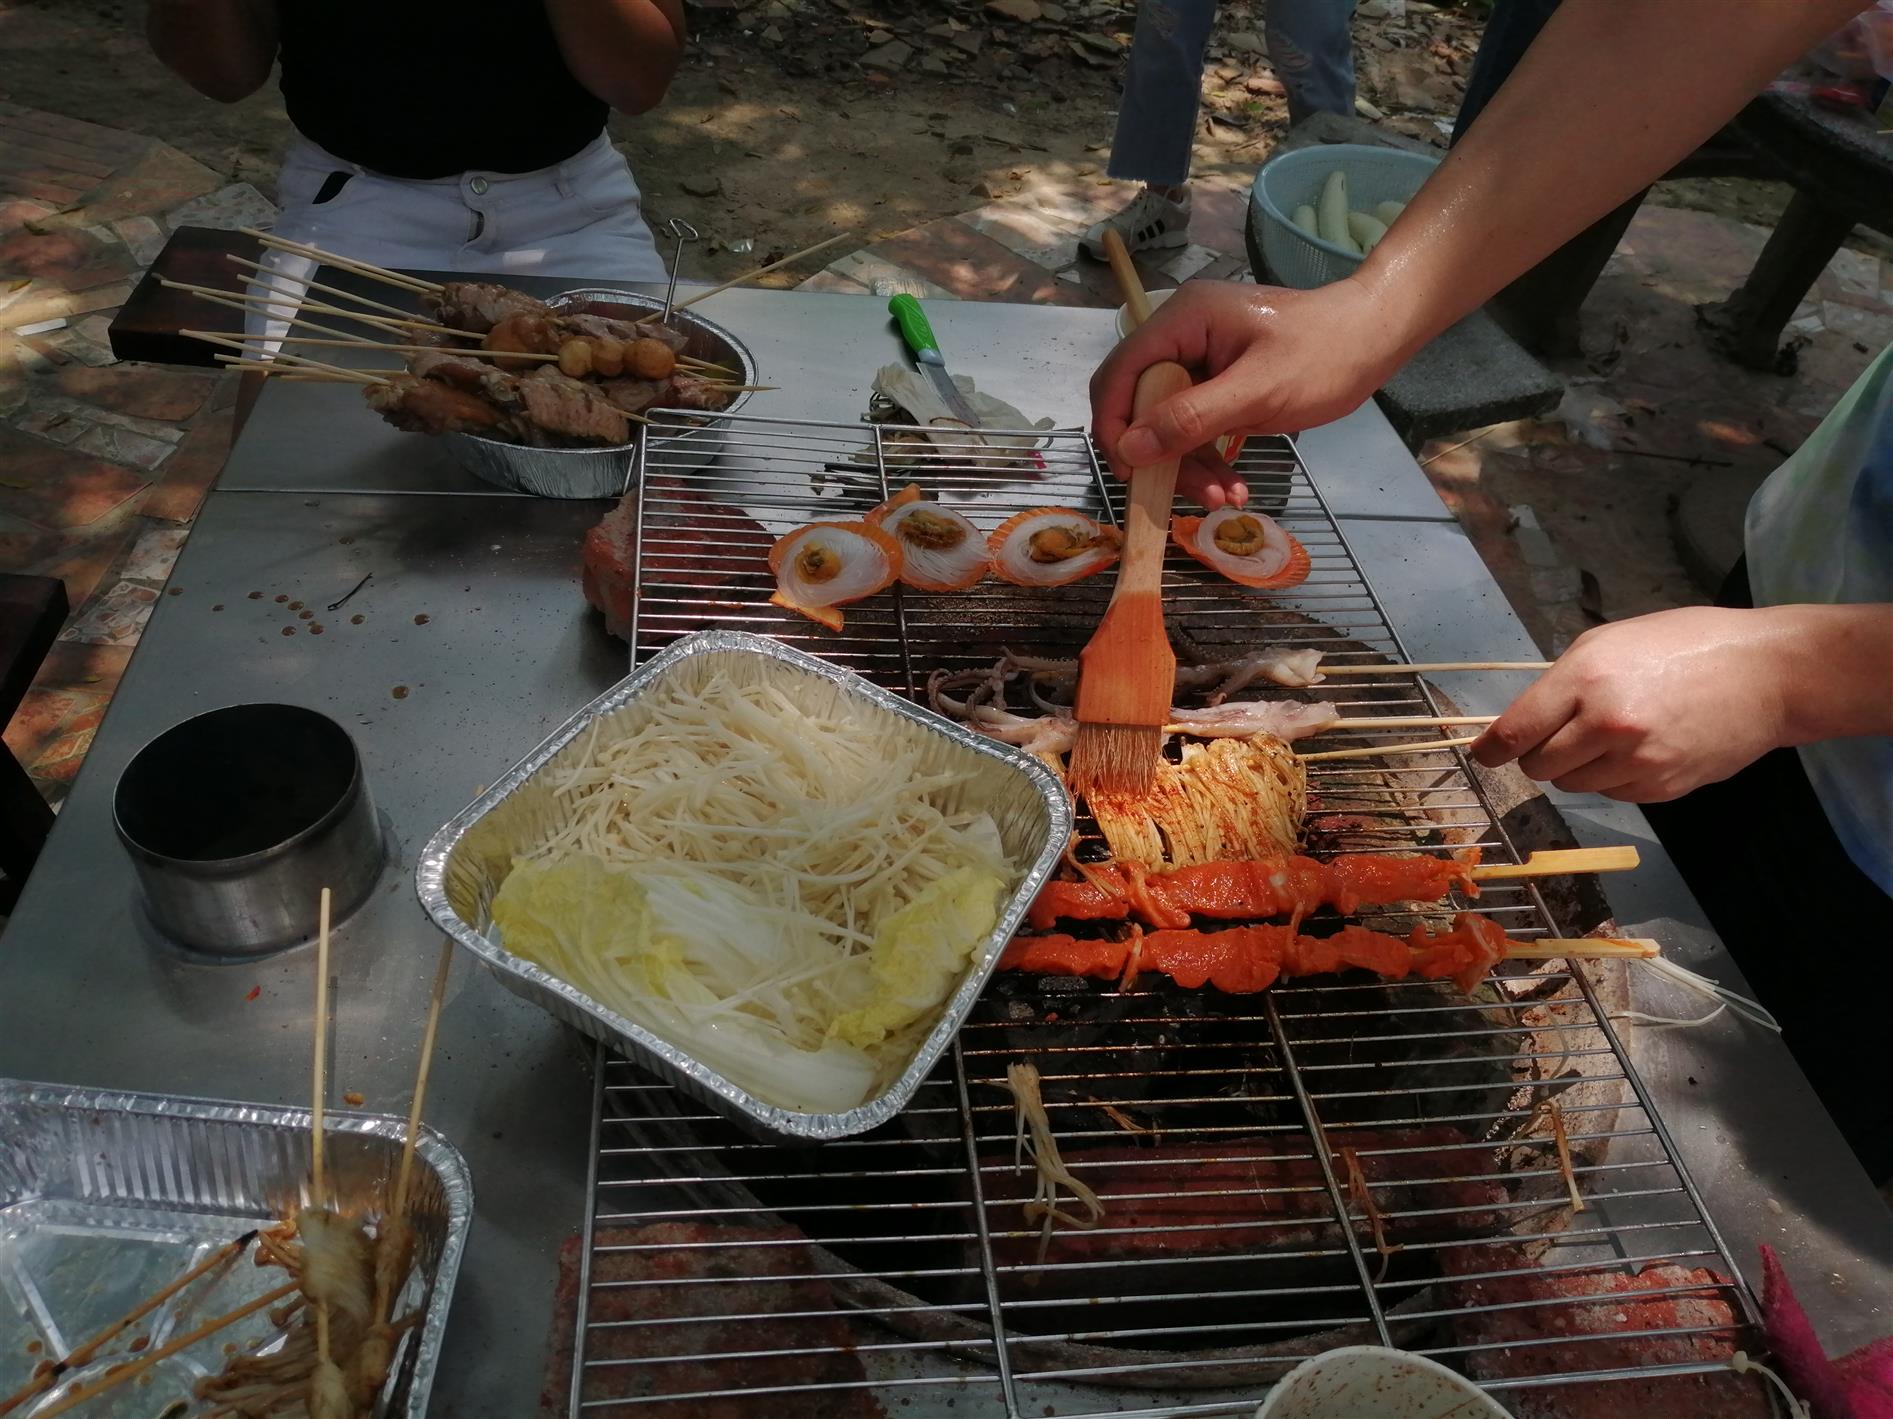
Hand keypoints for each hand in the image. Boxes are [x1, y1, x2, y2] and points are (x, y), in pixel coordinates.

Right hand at [1089, 277, 1398, 508]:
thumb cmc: (1323, 356)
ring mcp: (1198, 359)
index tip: (1132, 473)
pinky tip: (1231, 486)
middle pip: (1139, 402)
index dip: (1115, 425)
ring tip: (1222, 498)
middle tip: (1179, 495)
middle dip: (1159, 454)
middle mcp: (1180, 335)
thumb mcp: (1258, 391)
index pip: (1120, 373)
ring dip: (1187, 465)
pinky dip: (1207, 458)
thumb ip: (1191, 418)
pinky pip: (1193, 425)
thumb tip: (1130, 448)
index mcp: (1182, 320)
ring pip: (1166, 422)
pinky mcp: (1216, 383)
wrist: (1373, 340)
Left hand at [1471, 607, 1794, 801]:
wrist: (1768, 674)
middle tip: (1559, 735)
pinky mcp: (1662, 788)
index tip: (1482, 754)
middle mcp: (1607, 725)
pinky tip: (1642, 748)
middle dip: (1538, 754)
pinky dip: (1614, 777)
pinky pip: (1612, 794)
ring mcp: (1637, 762)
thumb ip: (1562, 682)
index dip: (1490, 749)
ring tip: (1610, 735)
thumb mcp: (1610, 641)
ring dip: (1577, 767)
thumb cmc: (1685, 645)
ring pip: (1573, 785)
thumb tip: (1521, 721)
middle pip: (1538, 766)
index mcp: (1587, 679)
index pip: (1515, 732)